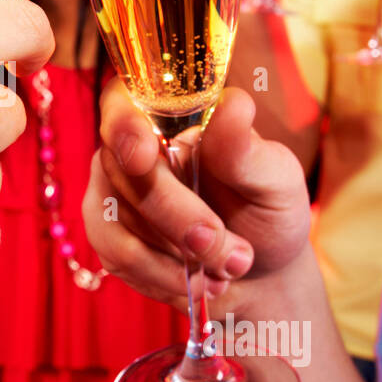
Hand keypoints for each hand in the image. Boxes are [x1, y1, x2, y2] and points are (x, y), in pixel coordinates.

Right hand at [82, 82, 311, 309]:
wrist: (261, 273)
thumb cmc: (268, 213)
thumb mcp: (275, 181)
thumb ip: (246, 150)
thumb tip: (234, 104)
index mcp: (170, 117)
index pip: (122, 99)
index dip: (123, 124)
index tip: (144, 155)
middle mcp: (130, 147)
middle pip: (123, 171)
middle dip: (177, 217)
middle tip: (233, 251)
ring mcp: (112, 192)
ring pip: (117, 219)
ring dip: (178, 256)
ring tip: (228, 267)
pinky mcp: (107, 236)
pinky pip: (118, 257)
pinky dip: (164, 277)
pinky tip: (199, 281)